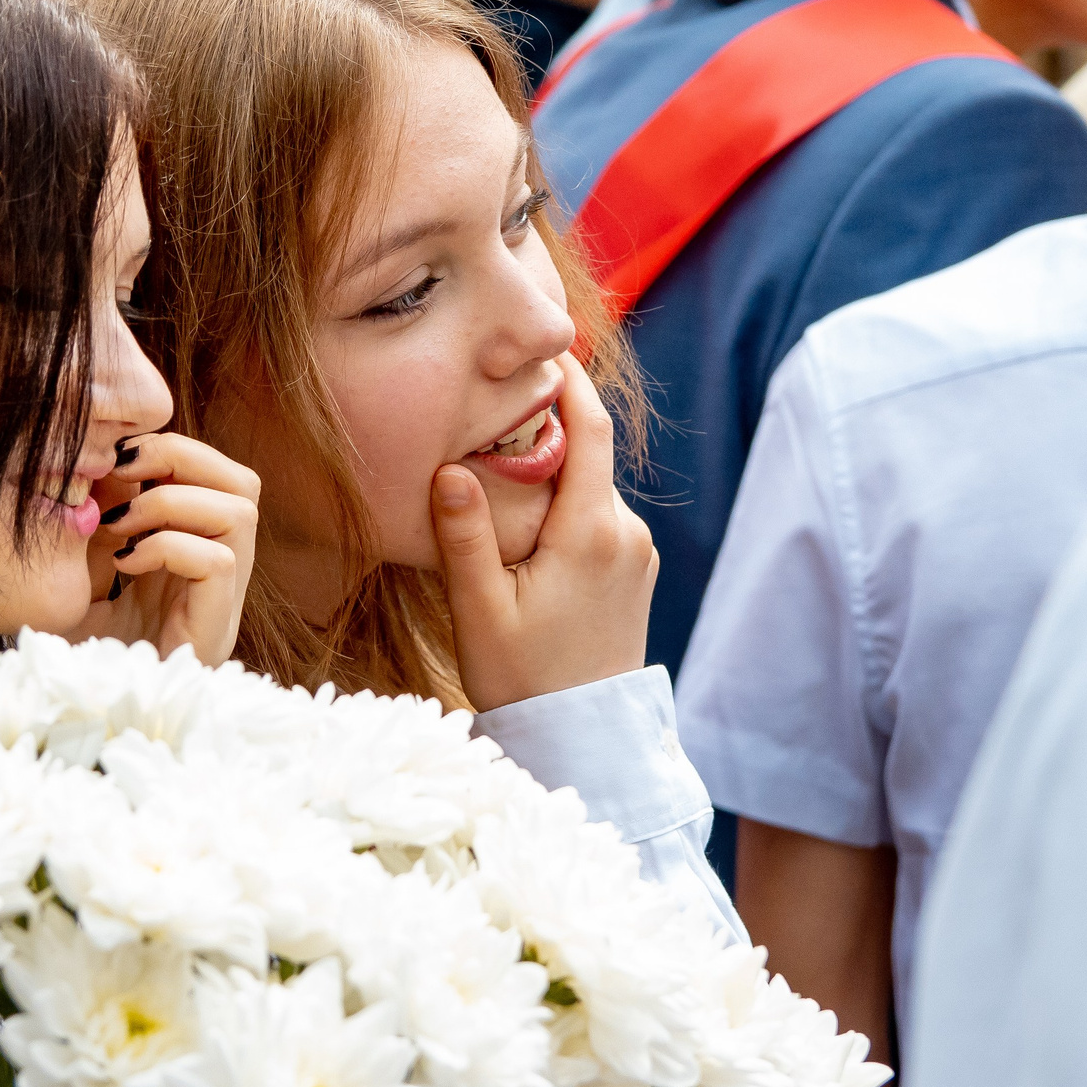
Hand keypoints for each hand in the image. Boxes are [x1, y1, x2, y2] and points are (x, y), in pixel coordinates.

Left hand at [68, 432, 258, 663]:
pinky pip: (218, 561)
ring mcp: (223, 599)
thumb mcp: (81, 570)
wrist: (86, 709)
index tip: (111, 458)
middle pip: (244, 482)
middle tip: (122, 472)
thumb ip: (93, 520)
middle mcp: (219, 567)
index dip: (172, 449)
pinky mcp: (217, 626)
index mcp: (193, 546)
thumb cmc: (81, 644)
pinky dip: (168, 547)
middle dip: (183, 458)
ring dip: (172, 504)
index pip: (216, 473)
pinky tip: (127, 566)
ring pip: (240, 512)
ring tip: (121, 529)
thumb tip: (87, 460)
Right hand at [432, 359, 655, 709]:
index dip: (569, 381)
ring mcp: (636, 552)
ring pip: (589, 486)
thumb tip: (450, 467)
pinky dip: (565, 502)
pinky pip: (598, 515)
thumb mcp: (480, 610)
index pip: (589, 430)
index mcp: (592, 532)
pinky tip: (524, 519)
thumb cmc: (524, 679)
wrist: (582, 739)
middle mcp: (626, 533)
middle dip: (546, 426)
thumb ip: (465, 536)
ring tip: (497, 463)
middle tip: (494, 402)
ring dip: (552, 470)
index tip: (543, 346)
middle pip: (587, 453)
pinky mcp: (634, 570)